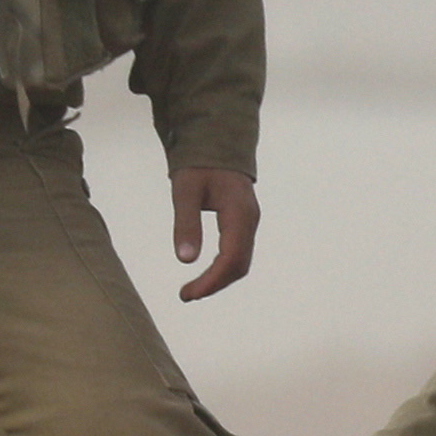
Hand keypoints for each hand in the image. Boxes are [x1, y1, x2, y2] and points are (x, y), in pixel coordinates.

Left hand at [168, 165, 260, 301]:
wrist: (217, 141)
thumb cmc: (199, 163)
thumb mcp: (185, 190)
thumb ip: (186, 223)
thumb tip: (185, 260)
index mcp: (238, 213)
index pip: (231, 258)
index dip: (211, 281)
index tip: (188, 293)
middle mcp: (249, 220)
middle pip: (239, 265)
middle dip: (214, 284)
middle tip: (186, 295)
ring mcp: (249, 222)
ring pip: (240, 261)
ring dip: (218, 279)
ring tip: (193, 289)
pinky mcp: (244, 222)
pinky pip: (238, 252)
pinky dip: (222, 268)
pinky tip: (205, 273)